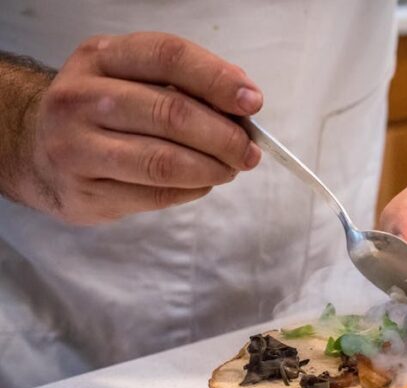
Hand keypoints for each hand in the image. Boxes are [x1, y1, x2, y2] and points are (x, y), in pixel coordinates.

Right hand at [22, 32, 262, 223]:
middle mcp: (80, 98)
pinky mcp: (84, 192)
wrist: (37, 150)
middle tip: (249, 151)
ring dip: (212, 168)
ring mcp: (75, 147)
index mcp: (100, 57)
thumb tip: (244, 102)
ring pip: (164, 161)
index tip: (253, 102)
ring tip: (231, 169)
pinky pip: (155, 194)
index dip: (217, 79)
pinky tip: (202, 183)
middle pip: (172, 113)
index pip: (168, 57)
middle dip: (225, 136)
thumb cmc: (104, 111)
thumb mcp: (133, 79)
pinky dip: (192, 190)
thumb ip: (185, 84)